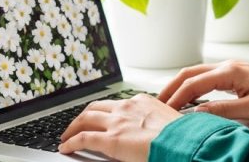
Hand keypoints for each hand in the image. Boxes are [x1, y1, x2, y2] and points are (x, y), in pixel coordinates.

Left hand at [58, 94, 181, 160]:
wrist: (183, 142)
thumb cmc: (182, 136)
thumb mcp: (170, 122)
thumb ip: (157, 123)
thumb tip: (157, 132)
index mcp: (143, 101)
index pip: (116, 103)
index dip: (104, 111)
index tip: (100, 116)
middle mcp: (127, 107)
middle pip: (96, 107)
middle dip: (84, 115)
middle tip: (78, 124)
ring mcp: (117, 121)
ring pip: (85, 118)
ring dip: (73, 127)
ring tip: (67, 135)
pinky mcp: (111, 139)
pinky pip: (84, 138)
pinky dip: (71, 142)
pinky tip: (66, 147)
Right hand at [157, 60, 248, 121]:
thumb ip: (222, 111)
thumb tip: (197, 114)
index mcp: (230, 72)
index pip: (193, 84)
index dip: (176, 98)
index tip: (163, 110)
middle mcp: (228, 66)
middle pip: (190, 73)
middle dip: (171, 87)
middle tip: (157, 103)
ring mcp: (233, 68)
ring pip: (198, 74)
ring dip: (182, 85)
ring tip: (169, 101)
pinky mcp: (238, 74)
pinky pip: (209, 77)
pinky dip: (195, 86)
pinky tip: (192, 97)